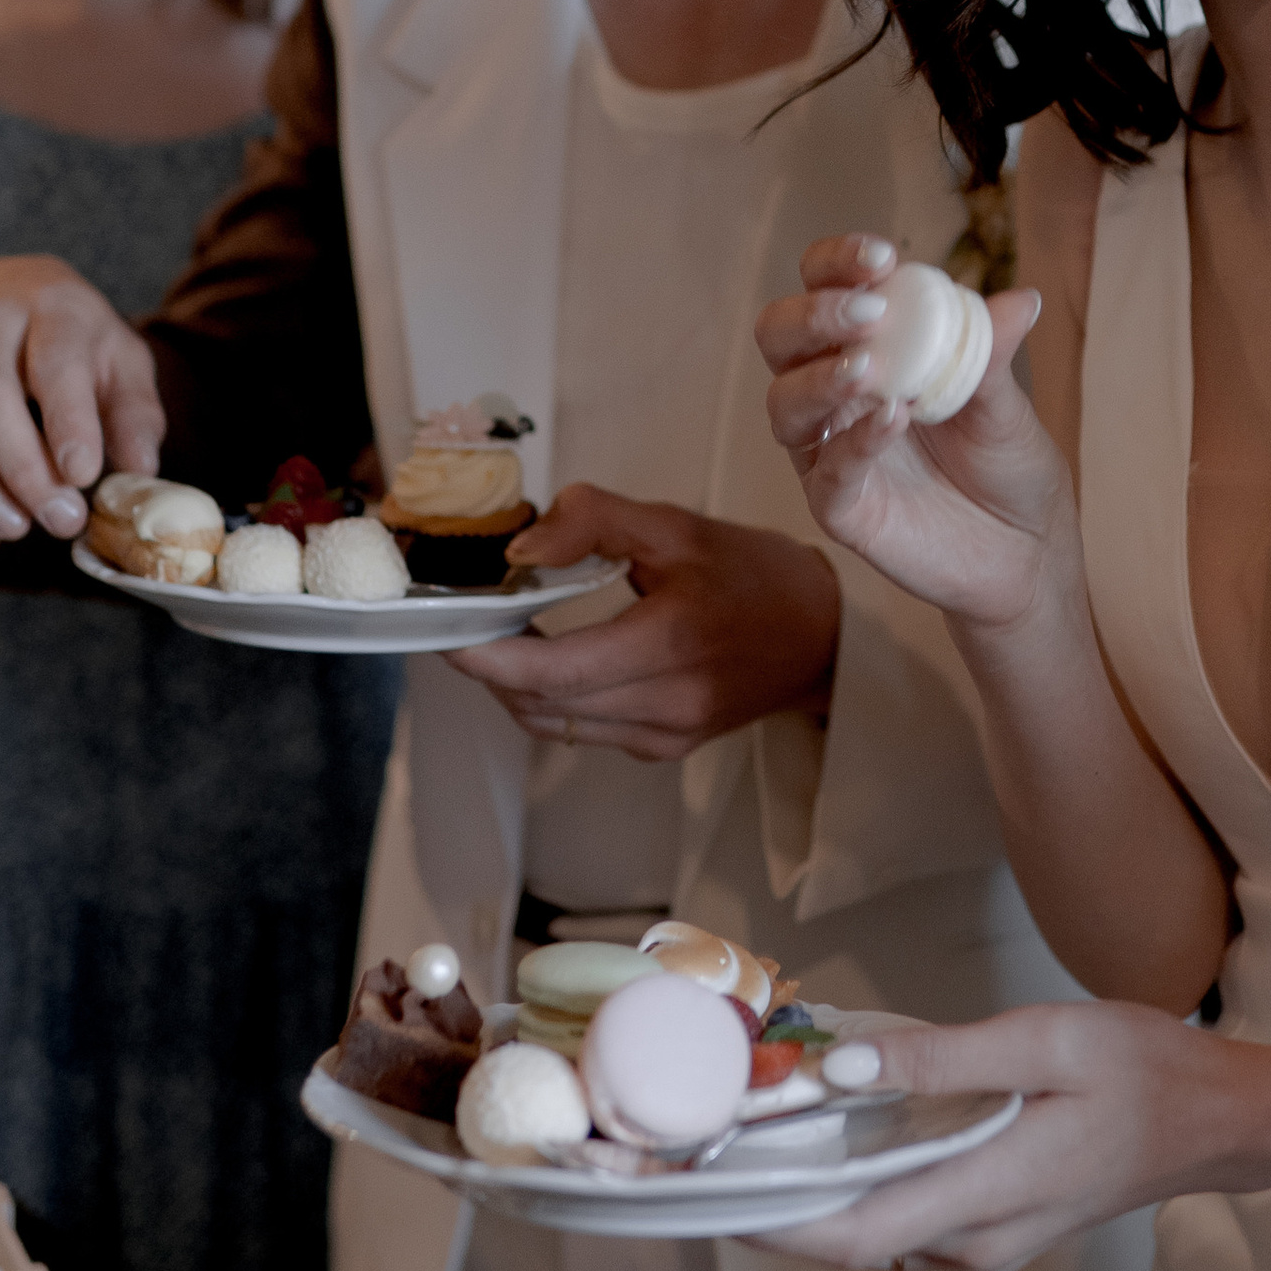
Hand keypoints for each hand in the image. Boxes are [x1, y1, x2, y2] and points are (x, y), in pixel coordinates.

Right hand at [0, 256, 164, 546]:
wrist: (10, 293)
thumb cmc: (76, 341)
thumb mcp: (123, 362)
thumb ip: (135, 415)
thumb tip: (140, 473)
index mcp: (50, 308)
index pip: (54, 363)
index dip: (68, 423)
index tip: (84, 477)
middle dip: (21, 469)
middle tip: (60, 520)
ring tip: (14, 530)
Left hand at [444, 485, 840, 760]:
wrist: (823, 636)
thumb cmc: (752, 573)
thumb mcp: (676, 525)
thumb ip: (593, 521)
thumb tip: (520, 550)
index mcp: (668, 643)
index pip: (554, 671)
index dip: (489, 658)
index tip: (447, 632)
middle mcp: (665, 703)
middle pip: (542, 704)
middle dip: (491, 668)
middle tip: (463, 625)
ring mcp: (665, 735)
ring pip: (556, 725)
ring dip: (516, 688)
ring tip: (502, 640)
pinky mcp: (666, 749)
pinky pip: (585, 731)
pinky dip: (552, 701)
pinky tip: (551, 662)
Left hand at [752, 997, 1247, 1270]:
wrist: (1219, 1122)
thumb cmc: (1142, 1072)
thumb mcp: (1044, 1041)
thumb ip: (942, 1060)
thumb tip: (840, 1073)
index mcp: (982, 1198)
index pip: (845, 1234)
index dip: (763, 1221)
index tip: (698, 1188)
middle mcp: (973, 1241)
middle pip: (845, 1238)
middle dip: (769, 1201)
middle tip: (703, 1146)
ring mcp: (986, 1243)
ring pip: (872, 1229)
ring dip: (811, 1192)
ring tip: (751, 1130)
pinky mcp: (993, 1228)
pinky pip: (903, 1216)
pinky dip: (856, 1183)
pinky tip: (831, 1130)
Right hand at [754, 234, 1063, 633]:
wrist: (1026, 550)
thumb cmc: (1006, 464)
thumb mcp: (1007, 403)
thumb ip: (994, 354)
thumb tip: (1021, 299)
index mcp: (867, 346)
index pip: (823, 287)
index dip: (837, 263)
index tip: (882, 256)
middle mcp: (833, 393)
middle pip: (779, 336)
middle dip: (813, 315)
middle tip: (868, 311)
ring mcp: (828, 450)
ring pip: (784, 404)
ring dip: (821, 377)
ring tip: (872, 371)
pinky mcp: (839, 507)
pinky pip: (826, 471)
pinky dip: (854, 441)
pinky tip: (893, 420)